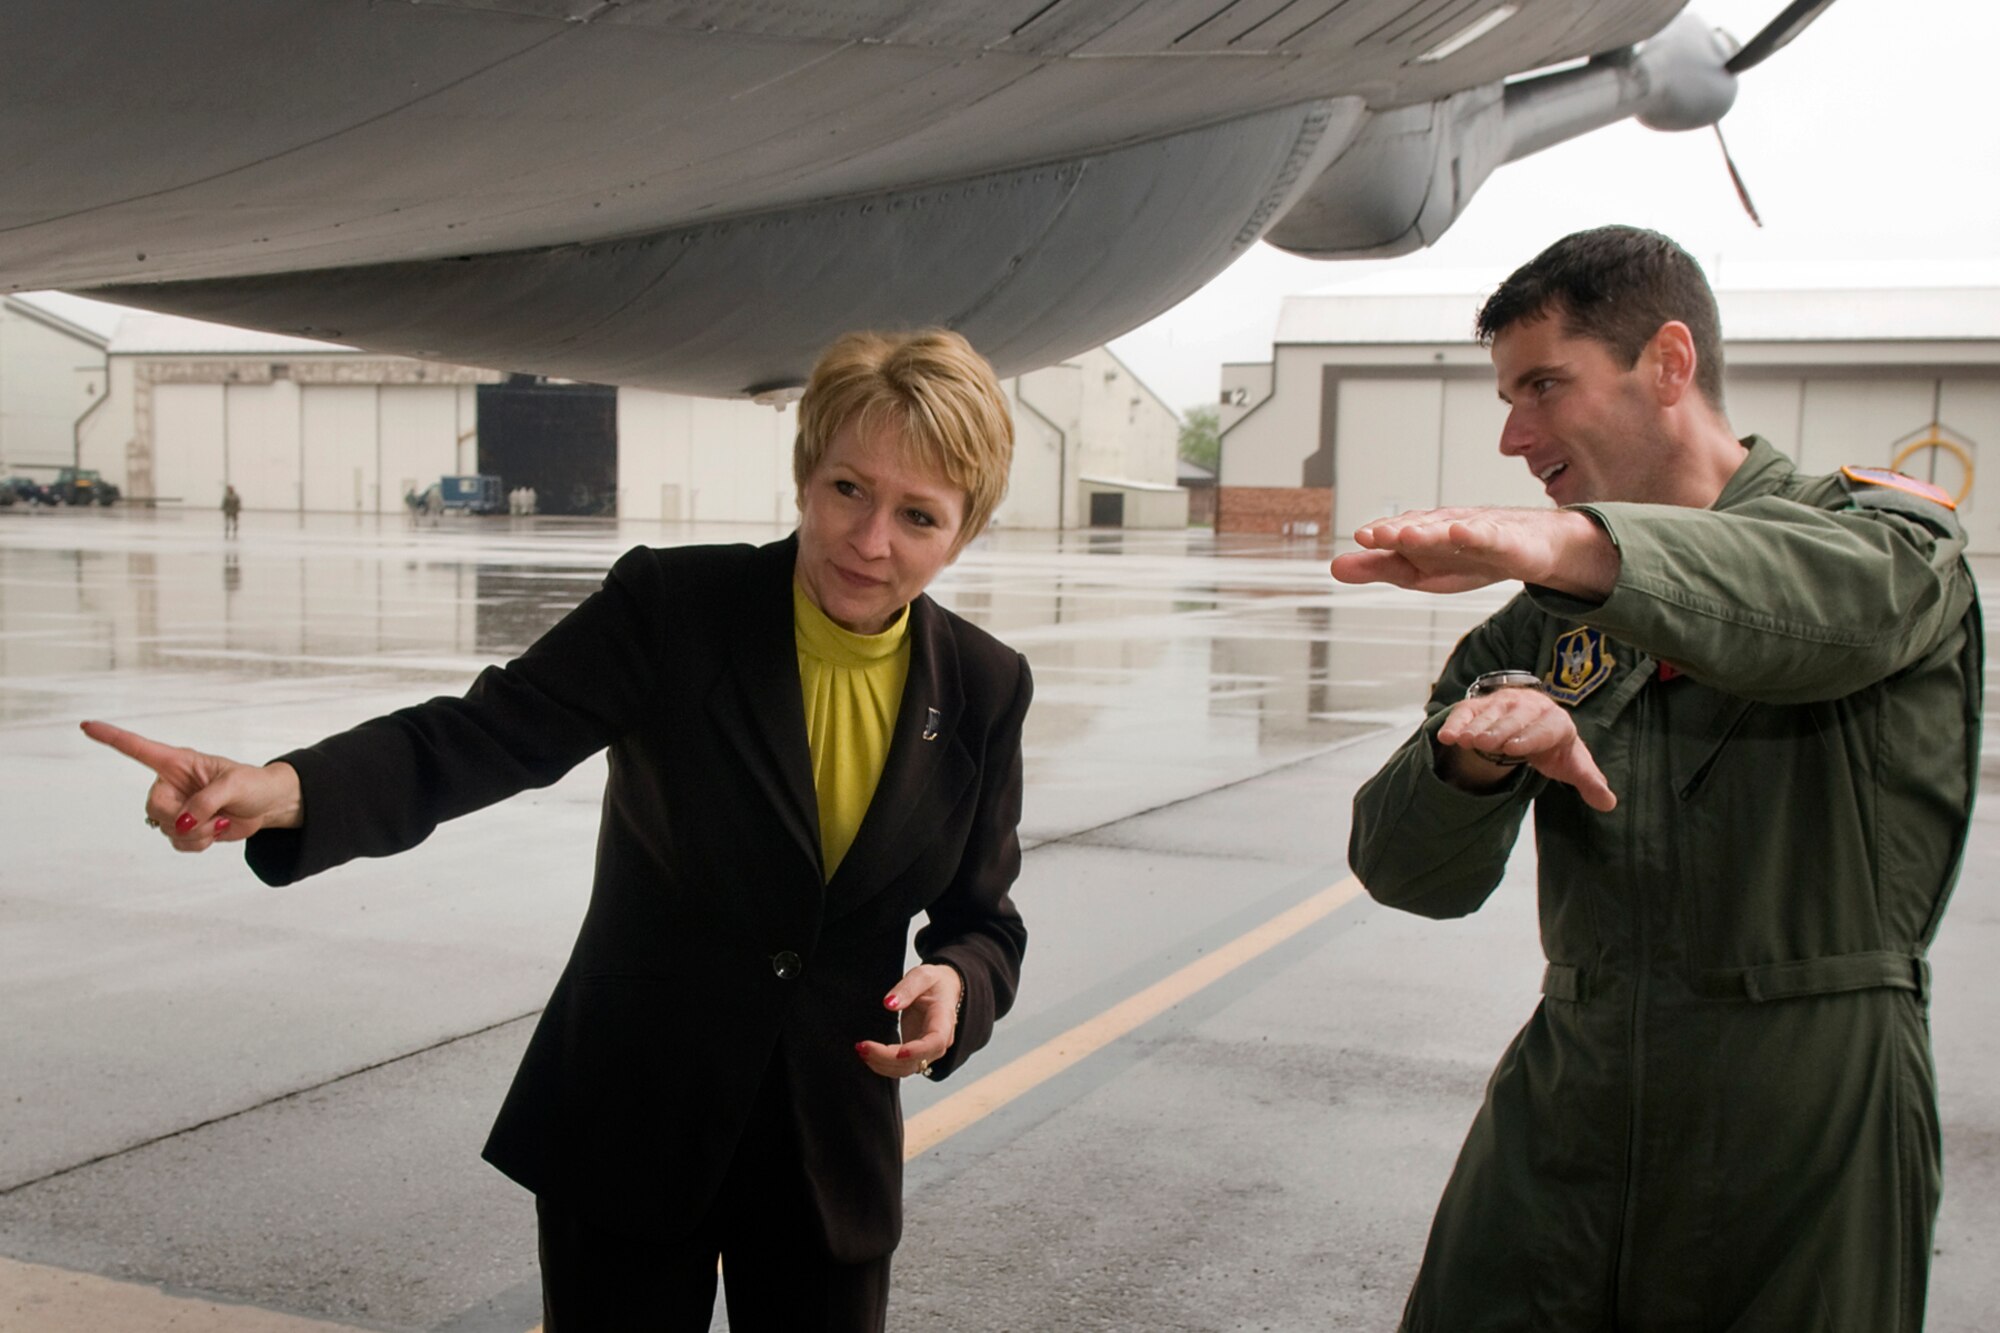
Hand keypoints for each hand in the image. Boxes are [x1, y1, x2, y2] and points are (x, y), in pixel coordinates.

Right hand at [81, 720, 302, 851]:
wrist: (266, 806)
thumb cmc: (252, 784)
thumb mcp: (234, 785)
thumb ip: (206, 802)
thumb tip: (181, 823)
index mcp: (178, 762)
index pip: (138, 749)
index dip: (111, 737)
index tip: (86, 725)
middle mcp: (171, 784)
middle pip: (155, 807)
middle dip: (182, 818)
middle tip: (211, 815)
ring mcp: (177, 807)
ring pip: (166, 828)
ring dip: (196, 833)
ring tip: (219, 821)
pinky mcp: (185, 827)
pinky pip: (178, 843)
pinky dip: (198, 843)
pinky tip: (215, 831)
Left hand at [854, 962, 961, 1079]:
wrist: (944, 990)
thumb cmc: (935, 983)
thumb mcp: (923, 975)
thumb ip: (907, 988)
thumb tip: (889, 1004)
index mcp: (943, 1020)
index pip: (935, 1042)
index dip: (918, 1051)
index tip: (898, 1052)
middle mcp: (939, 1042)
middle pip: (917, 1060)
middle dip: (888, 1058)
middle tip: (862, 1046)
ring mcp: (928, 1051)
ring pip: (907, 1068)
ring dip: (882, 1065)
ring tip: (861, 1050)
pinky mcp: (916, 1054)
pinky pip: (900, 1067)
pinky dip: (883, 1064)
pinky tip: (868, 1054)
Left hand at [1331, 507, 1616, 598]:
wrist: (1530, 547)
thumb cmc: (1469, 556)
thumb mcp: (1422, 570)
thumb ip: (1380, 568)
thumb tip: (1333, 566)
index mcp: (1424, 535)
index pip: (1399, 535)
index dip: (1381, 536)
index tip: (1361, 537)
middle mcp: (1447, 526)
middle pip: (1421, 528)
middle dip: (1397, 531)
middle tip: (1373, 535)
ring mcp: (1478, 529)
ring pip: (1452, 529)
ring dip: (1429, 531)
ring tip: (1407, 534)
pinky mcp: (1507, 539)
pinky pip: (1491, 536)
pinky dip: (1477, 533)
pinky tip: (1462, 533)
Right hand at [1436, 691, 1616, 811]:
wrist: (1533, 720)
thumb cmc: (1553, 746)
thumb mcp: (1572, 764)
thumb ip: (1590, 782)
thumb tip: (1609, 802)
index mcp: (1557, 721)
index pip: (1545, 727)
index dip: (1530, 737)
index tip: (1514, 748)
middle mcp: (1530, 706)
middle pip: (1514, 718)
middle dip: (1499, 730)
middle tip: (1484, 744)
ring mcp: (1503, 703)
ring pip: (1489, 714)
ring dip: (1476, 727)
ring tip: (1464, 740)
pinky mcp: (1480, 705)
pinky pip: (1467, 711)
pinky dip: (1456, 722)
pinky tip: (1448, 736)